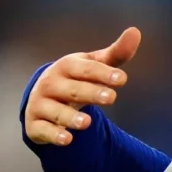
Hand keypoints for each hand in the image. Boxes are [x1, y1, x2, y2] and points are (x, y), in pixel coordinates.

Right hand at [24, 27, 141, 145]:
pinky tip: (67, 139)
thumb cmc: (76, 79)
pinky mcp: (36, 125)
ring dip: (71, 117)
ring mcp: (41, 105)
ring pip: (57, 112)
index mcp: (67, 66)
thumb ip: (116, 53)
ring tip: (88, 123)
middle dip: (91, 93)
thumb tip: (136, 31)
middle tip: (111, 97)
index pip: (86, 69)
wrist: (42, 98)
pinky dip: (54, 135)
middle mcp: (51, 84)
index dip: (103, 73)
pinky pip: (44, 130)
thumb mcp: (94, 65)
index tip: (122, 78)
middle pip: (73, 90)